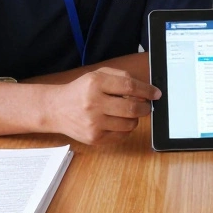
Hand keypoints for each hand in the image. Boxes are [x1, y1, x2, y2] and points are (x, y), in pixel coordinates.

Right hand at [45, 67, 159, 143]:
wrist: (57, 109)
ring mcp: (93, 123)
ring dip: (135, 118)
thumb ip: (121, 77)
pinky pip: (121, 135)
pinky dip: (125, 129)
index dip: (147, 90)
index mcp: (95, 83)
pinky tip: (117, 122)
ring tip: (127, 113)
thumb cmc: (81, 90)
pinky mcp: (94, 138)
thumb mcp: (97, 75)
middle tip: (146, 106)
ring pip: (129, 124)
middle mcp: (93, 103)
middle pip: (132, 108)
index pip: (129, 86)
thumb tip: (146, 89)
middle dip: (145, 107)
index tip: (156, 93)